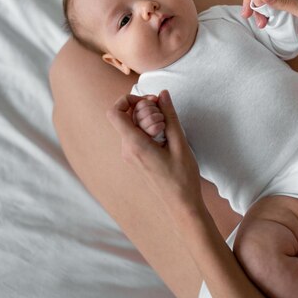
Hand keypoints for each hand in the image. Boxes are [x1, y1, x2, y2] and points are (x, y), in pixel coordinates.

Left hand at [106, 90, 201, 205]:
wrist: (181, 204)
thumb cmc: (182, 177)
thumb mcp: (180, 143)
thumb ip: (170, 115)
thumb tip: (162, 93)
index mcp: (135, 145)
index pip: (115, 112)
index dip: (128, 100)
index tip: (150, 101)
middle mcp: (127, 149)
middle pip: (126, 115)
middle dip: (145, 109)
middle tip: (164, 116)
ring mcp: (130, 155)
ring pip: (131, 124)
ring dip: (148, 119)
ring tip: (167, 129)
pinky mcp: (136, 158)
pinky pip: (136, 135)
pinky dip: (149, 129)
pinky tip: (165, 137)